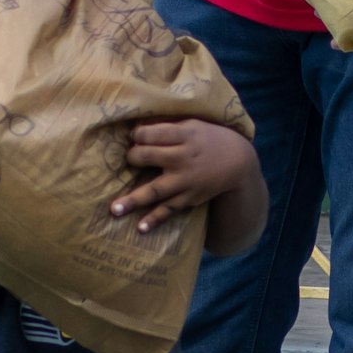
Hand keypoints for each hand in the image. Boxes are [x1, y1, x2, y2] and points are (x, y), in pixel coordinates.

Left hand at [110, 117, 254, 231]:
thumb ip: (167, 127)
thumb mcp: (192, 124)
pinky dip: (155, 218)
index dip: (137, 134)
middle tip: (131, 158)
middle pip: (148, 157)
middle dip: (133, 156)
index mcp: (184, 135)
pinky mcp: (189, 198)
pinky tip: (140, 228)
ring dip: (133, 199)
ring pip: (155, 189)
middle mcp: (184, 158)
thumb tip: (135, 130)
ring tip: (114, 209)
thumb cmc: (209, 138)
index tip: (135, 136)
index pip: (151, 134)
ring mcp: (186, 181)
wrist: (238, 161)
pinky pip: (169, 209)